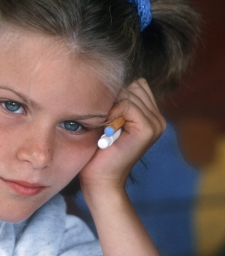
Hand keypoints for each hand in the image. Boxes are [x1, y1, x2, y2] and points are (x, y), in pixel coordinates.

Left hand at [79, 78, 165, 195]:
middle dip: (112, 100)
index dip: (114, 96)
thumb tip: (109, 75)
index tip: (104, 118)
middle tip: (104, 125)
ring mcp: (156, 123)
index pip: (134, 84)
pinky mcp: (148, 129)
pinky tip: (107, 131)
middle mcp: (158, 118)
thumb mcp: (107, 120)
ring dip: (110, 108)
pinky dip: (112, 114)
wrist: (100, 180)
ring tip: (106, 130)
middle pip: (132, 86)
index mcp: (151, 114)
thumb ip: (116, 100)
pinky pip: (127, 104)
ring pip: (129, 94)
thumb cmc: (97, 152)